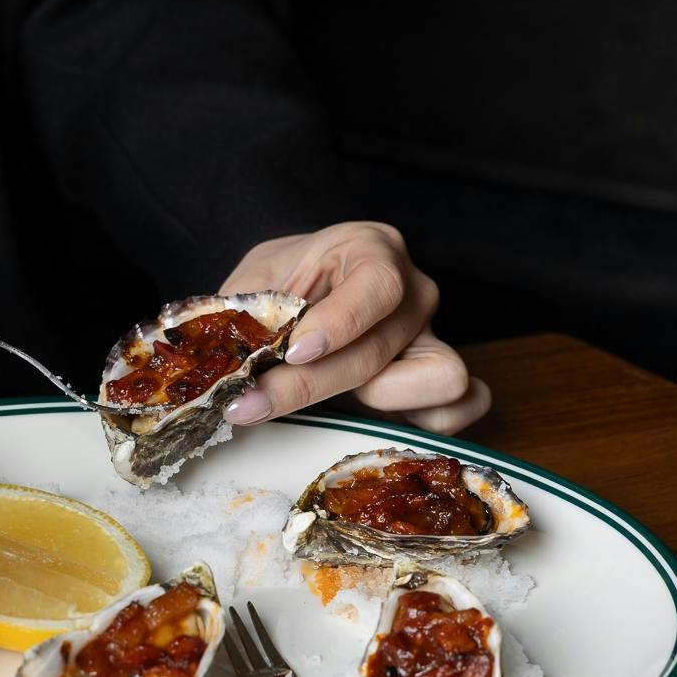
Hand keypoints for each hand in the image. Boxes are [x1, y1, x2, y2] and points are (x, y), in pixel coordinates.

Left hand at [218, 221, 489, 433]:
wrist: (303, 289)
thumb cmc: (282, 284)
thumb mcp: (252, 283)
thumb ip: (241, 318)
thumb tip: (217, 372)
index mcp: (372, 250)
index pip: (377, 286)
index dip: (339, 324)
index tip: (293, 351)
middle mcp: (415, 292)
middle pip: (381, 350)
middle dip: (311, 384)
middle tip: (249, 404)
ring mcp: (435, 337)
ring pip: (443, 379)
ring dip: (380, 402)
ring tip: (323, 401)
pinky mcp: (438, 381)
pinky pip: (459, 411)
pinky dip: (422, 425)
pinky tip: (365, 421)